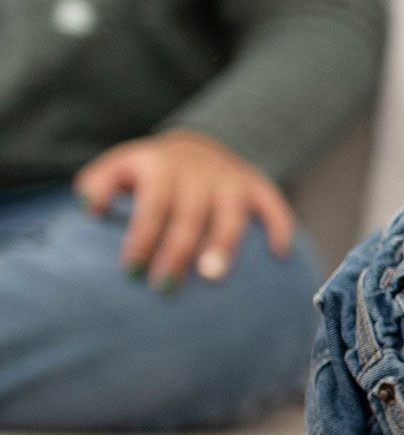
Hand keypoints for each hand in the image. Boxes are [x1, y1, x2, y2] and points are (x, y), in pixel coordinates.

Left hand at [74, 130, 296, 292]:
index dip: (142, 238)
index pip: (152, 204)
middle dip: (177, 251)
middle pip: (190, 213)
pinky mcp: (257, 186)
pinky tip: (277, 254)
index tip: (131, 272)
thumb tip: (92, 210)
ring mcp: (231, 177)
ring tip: (212, 277)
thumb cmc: (148, 176)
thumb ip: (98, 186)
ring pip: (230, 212)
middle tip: (165, 286)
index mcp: (160, 165)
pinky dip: (279, 227)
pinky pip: (273, 205)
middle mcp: (198, 169)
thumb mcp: (117, 169)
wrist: (194, 148)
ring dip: (223, 244)